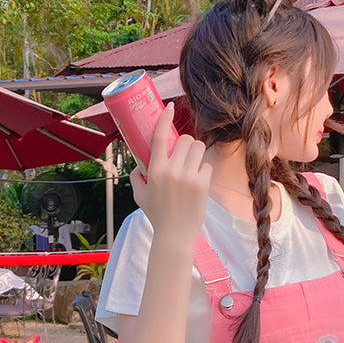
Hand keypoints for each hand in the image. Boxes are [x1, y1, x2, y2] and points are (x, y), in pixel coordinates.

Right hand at [130, 103, 211, 244]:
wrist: (174, 235)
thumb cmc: (157, 215)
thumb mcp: (140, 197)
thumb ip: (136, 179)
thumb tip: (138, 167)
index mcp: (154, 171)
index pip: (160, 137)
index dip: (165, 119)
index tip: (170, 107)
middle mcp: (171, 171)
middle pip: (185, 140)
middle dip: (187, 145)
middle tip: (185, 155)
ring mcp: (188, 177)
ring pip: (198, 149)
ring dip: (196, 154)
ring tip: (193, 166)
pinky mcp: (202, 184)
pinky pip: (207, 165)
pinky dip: (204, 171)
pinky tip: (199, 182)